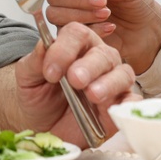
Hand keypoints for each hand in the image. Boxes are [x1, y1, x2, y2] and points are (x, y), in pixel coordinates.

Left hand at [12, 22, 134, 145]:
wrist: (41, 125)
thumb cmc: (38, 96)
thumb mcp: (27, 78)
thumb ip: (35, 61)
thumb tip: (44, 45)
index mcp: (76, 46)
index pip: (77, 33)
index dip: (65, 48)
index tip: (50, 72)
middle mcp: (98, 60)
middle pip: (103, 53)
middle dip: (89, 66)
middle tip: (75, 79)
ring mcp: (112, 82)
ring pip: (122, 74)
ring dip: (108, 83)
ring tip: (92, 95)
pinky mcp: (120, 106)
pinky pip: (132, 102)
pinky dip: (128, 103)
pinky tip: (114, 109)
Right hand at [44, 0, 160, 71]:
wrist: (145, 30)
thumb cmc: (135, 2)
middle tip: (103, 1)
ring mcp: (68, 16)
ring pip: (55, 14)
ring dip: (81, 14)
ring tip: (107, 14)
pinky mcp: (72, 36)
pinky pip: (68, 33)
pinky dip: (91, 29)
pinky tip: (109, 27)